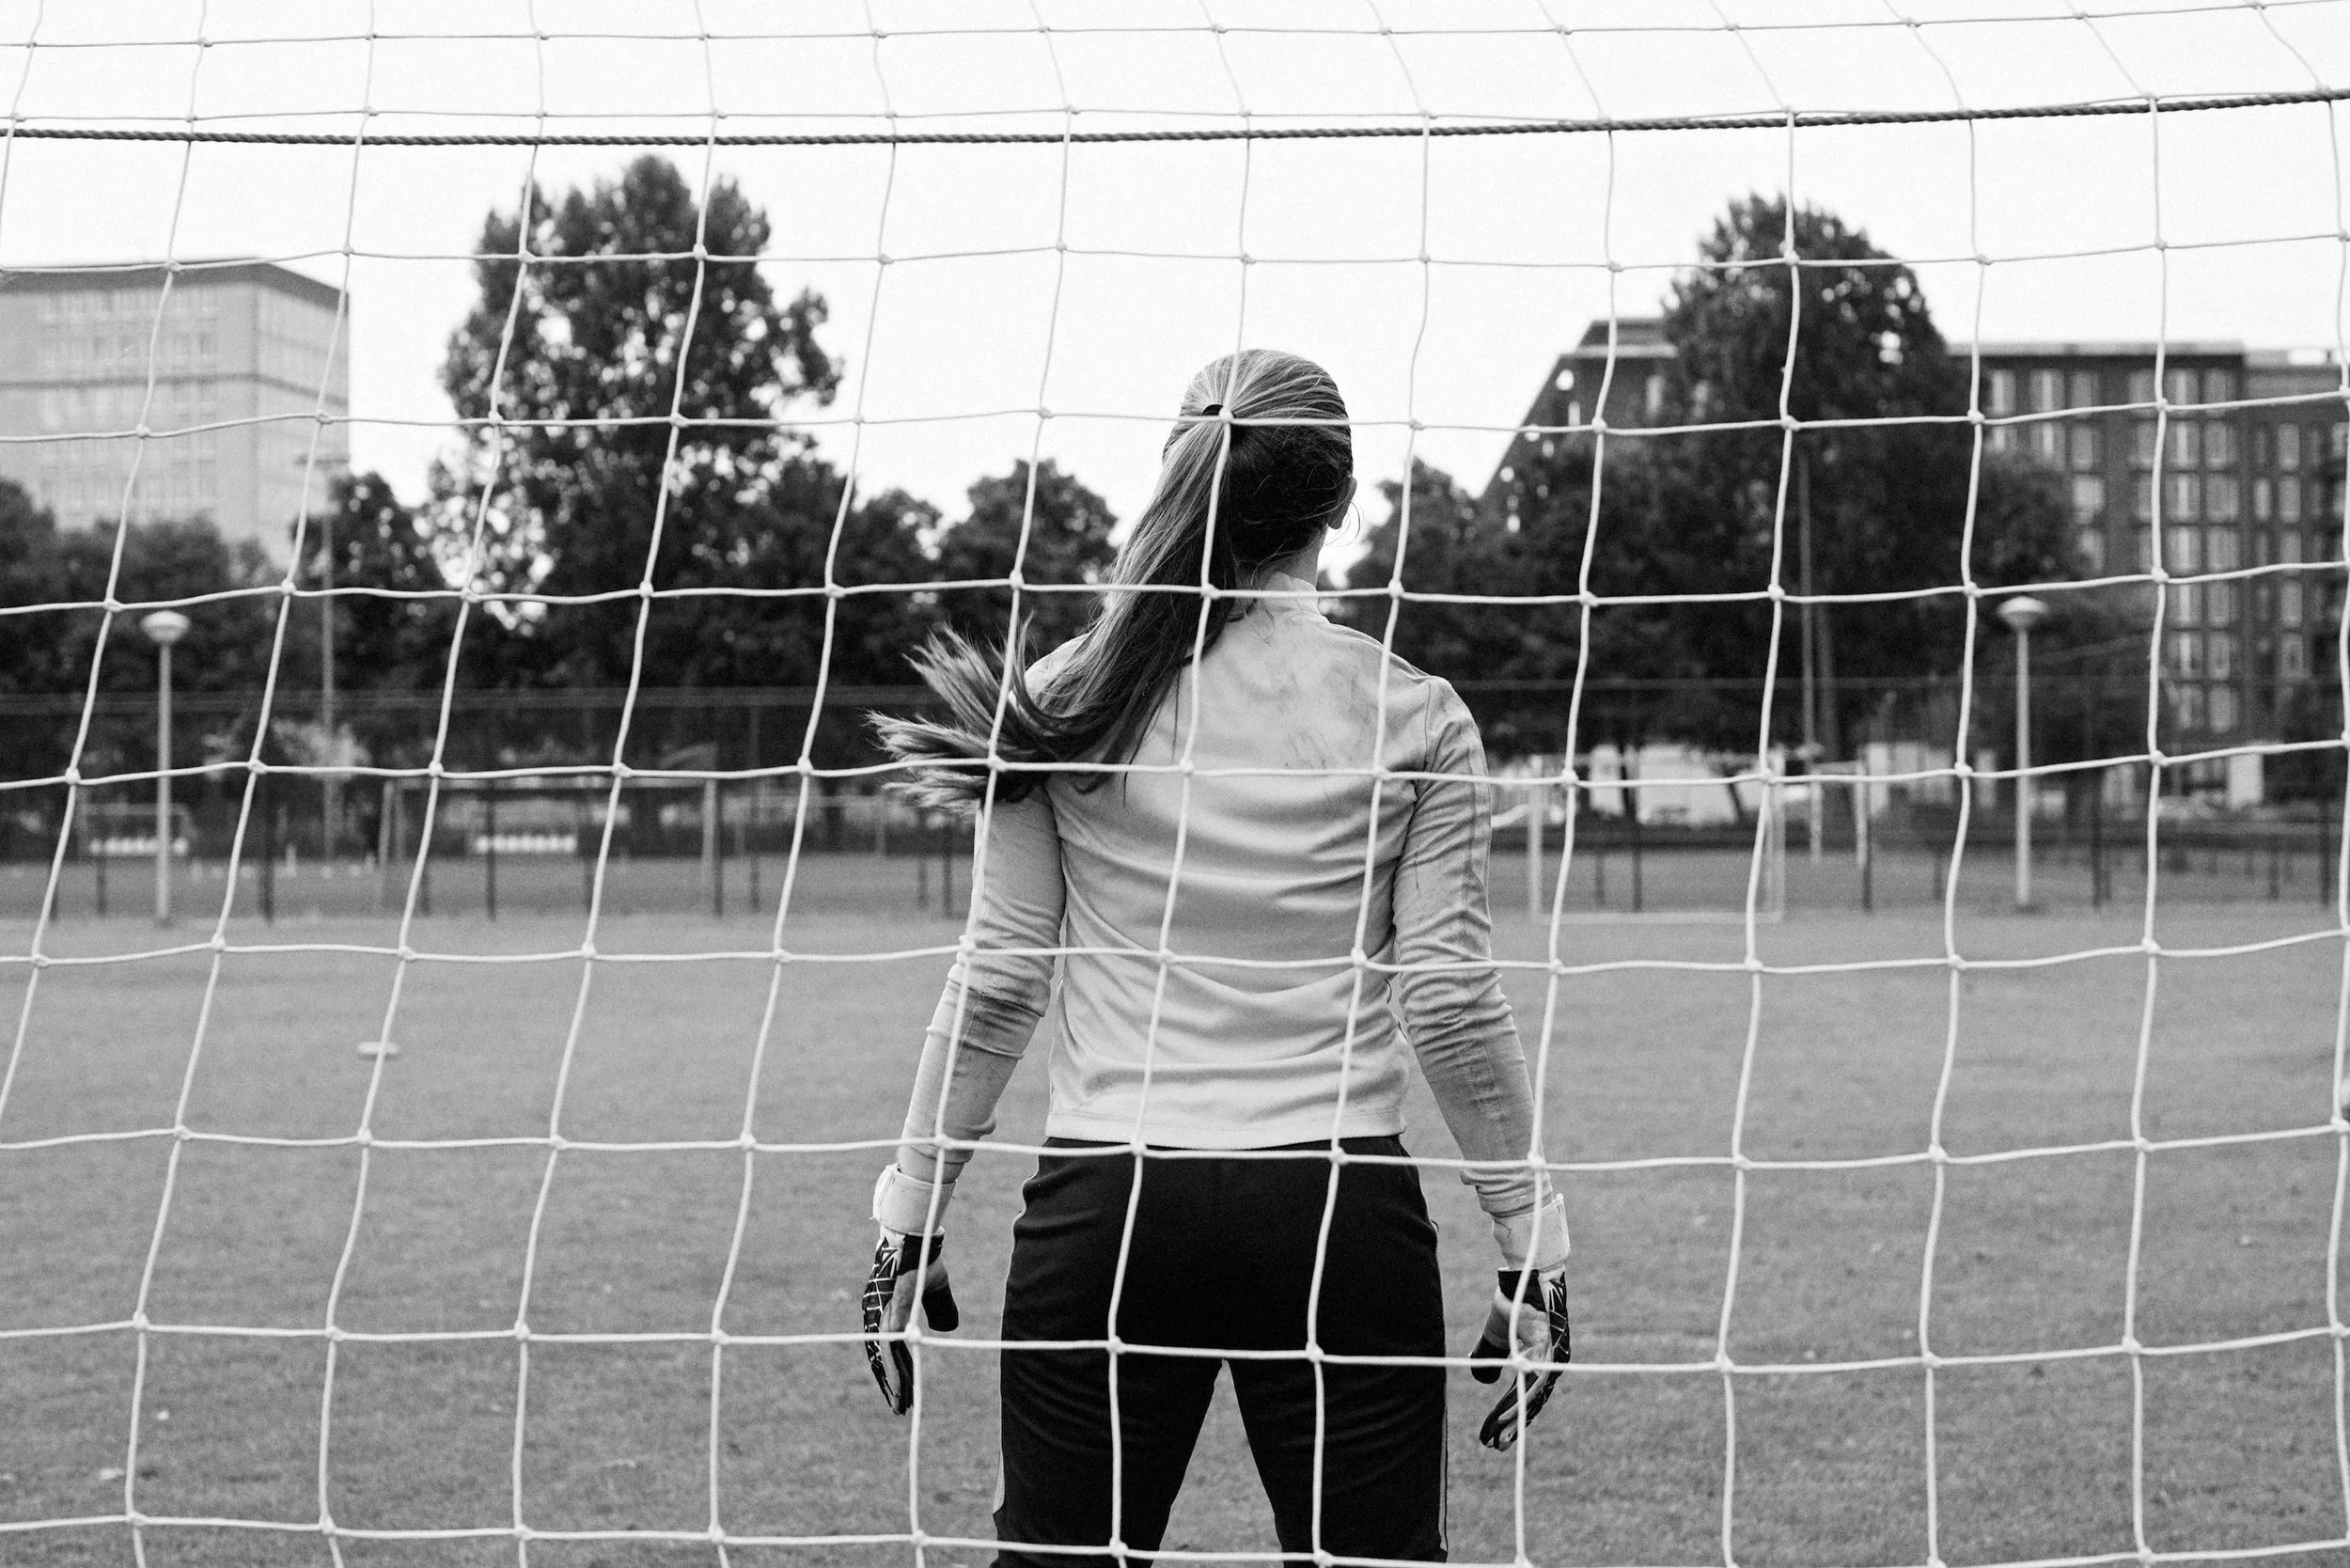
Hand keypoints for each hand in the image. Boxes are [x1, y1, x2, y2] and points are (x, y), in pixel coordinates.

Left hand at [860, 1230, 960, 1415]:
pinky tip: (898, 1386)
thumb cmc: (924, 1260)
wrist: (917, 1240)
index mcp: (888, 1313)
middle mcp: (880, 1318)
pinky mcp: (892, 1313)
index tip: (902, 1391)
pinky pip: (891, 1348)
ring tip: (900, 1406)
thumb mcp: (935, 1289)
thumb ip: (940, 1308)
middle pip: (884, 1359)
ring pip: (886, 1359)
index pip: (889, 1350)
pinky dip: (894, 1369)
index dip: (896, 1371)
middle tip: (899, 1409)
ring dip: (894, 1384)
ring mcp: (884, 1316)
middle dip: (893, 1384)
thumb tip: (945, 1329)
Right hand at [1469, 1266, 1569, 1451]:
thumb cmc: (1513, 1303)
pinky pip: (1534, 1382)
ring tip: (1497, 1438)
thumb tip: (1483, 1376)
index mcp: (1541, 1362)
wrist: (1523, 1276)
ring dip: (1513, 1419)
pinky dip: (1519, 1400)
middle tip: (1497, 1448)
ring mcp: (1552, 1357)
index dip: (1513, 1418)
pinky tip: (1506, 1414)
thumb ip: (1490, 1356)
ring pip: (1533, 1397)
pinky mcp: (1548, 1348)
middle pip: (1532, 1403)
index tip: (1498, 1439)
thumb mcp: (1496, 1336)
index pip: (1529, 1398)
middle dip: (1513, 1427)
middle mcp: (1551, 1364)